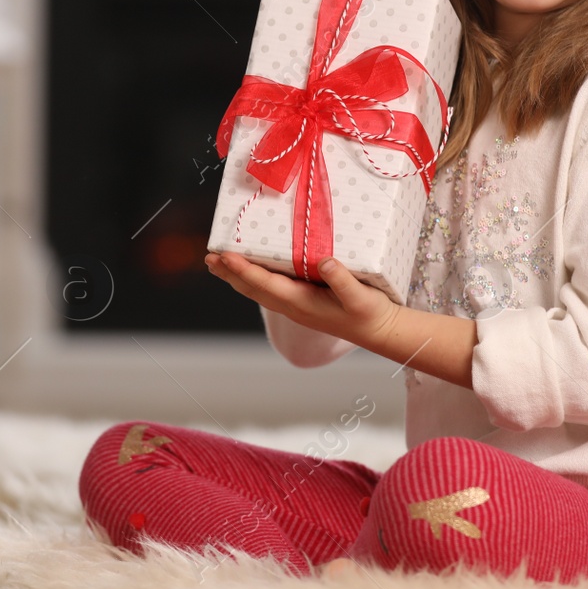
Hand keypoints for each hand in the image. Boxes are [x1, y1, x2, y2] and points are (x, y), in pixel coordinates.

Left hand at [205, 250, 400, 349]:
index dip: (244, 270)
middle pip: (253, 288)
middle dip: (230, 273)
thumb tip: (325, 262)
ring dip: (237, 276)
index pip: (265, 284)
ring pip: (258, 290)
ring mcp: (295, 305)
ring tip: (218, 263)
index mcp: (302, 303)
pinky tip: (248, 270)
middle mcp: (293, 305)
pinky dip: (253, 278)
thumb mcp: (360, 297)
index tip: (225, 257)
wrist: (378, 331)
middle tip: (208, 257)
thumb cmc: (370, 313)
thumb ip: (342, 280)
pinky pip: (269, 290)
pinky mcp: (301, 302)